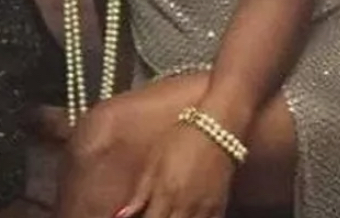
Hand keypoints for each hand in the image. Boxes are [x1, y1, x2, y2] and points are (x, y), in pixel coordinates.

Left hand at [118, 122, 235, 217]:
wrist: (216, 130)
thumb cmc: (180, 140)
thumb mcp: (154, 161)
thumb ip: (140, 193)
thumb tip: (121, 215)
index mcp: (165, 194)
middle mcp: (184, 206)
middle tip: (156, 213)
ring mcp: (203, 209)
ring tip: (169, 214)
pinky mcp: (218, 209)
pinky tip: (188, 216)